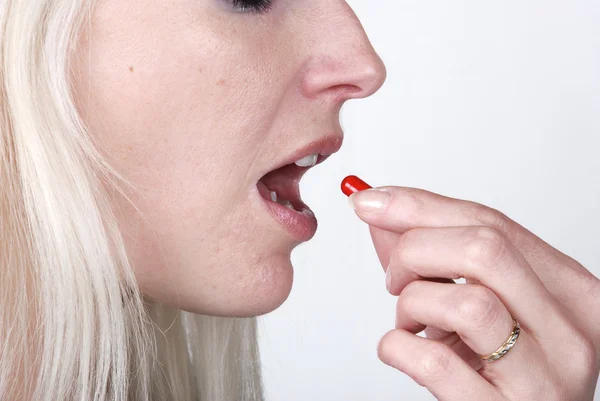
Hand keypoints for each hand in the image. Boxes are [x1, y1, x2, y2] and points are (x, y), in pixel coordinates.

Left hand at [348, 185, 599, 400]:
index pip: (492, 223)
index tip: (371, 200)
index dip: (421, 206)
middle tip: (395, 278)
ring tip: (408, 322)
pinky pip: (436, 363)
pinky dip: (397, 347)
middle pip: (484, 250)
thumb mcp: (475, 304)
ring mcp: (544, 377)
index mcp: (568, 290)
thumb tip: (380, 205)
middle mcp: (569, 330)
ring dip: (412, 304)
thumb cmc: (497, 369)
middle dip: (415, 251)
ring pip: (467, 303)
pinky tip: (400, 350)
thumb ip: (433, 254)